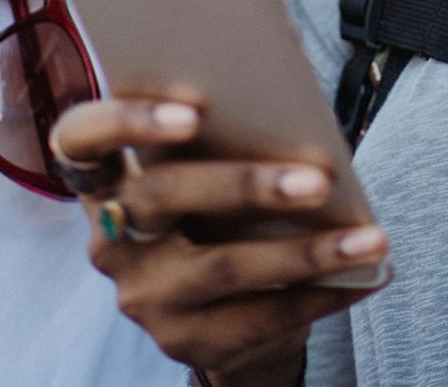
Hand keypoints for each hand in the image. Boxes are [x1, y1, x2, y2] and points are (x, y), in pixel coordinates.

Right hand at [49, 99, 387, 384]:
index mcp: (104, 181)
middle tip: (318, 179)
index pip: (78, 141)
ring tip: (369, 239)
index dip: (122, 121)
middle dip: (245, 184)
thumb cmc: (220, 216)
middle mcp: (110, 240)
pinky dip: (319, 293)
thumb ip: (219, 141)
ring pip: (222, 266)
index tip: (191, 111)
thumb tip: (291, 106)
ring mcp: (142, 296)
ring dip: (306, 251)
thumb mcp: (206, 175)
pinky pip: (258, 317)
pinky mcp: (182, 341)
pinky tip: (364, 277)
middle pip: (162, 197)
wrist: (224, 318)